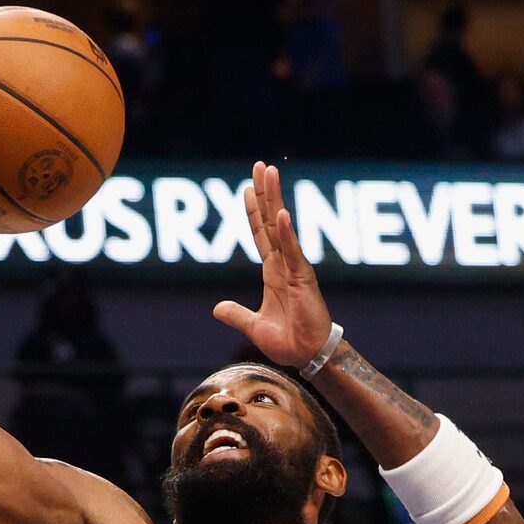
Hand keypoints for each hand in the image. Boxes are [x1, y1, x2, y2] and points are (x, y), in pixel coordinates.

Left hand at [212, 162, 332, 367]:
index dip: (253, 212)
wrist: (307, 357)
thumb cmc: (288, 343)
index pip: (260, 235)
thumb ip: (236, 314)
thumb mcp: (254, 327)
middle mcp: (284, 265)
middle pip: (270, 222)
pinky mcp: (304, 279)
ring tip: (270, 173)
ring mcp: (295, 268)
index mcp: (273, 273)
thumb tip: (216, 308)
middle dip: (264, 193)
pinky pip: (293, 252)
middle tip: (260, 167)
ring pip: (281, 228)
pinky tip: (280, 214)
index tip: (246, 189)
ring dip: (274, 199)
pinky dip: (286, 233)